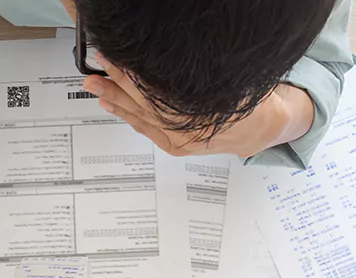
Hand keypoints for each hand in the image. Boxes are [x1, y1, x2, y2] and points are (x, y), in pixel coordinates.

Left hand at [82, 54, 312, 157]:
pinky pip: (145, 128)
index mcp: (203, 110)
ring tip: (94, 83)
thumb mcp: (230, 77)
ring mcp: (179, 140)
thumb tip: (168, 53)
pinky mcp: (174, 146)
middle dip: (119, 79)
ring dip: (115, 97)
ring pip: (141, 115)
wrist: (261, 129)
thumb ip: (200, 72)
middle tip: (101, 62)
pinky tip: (110, 104)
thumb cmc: (248, 98)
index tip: (121, 55)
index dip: (137, 72)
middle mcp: (188, 128)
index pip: (160, 89)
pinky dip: (126, 115)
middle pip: (145, 100)